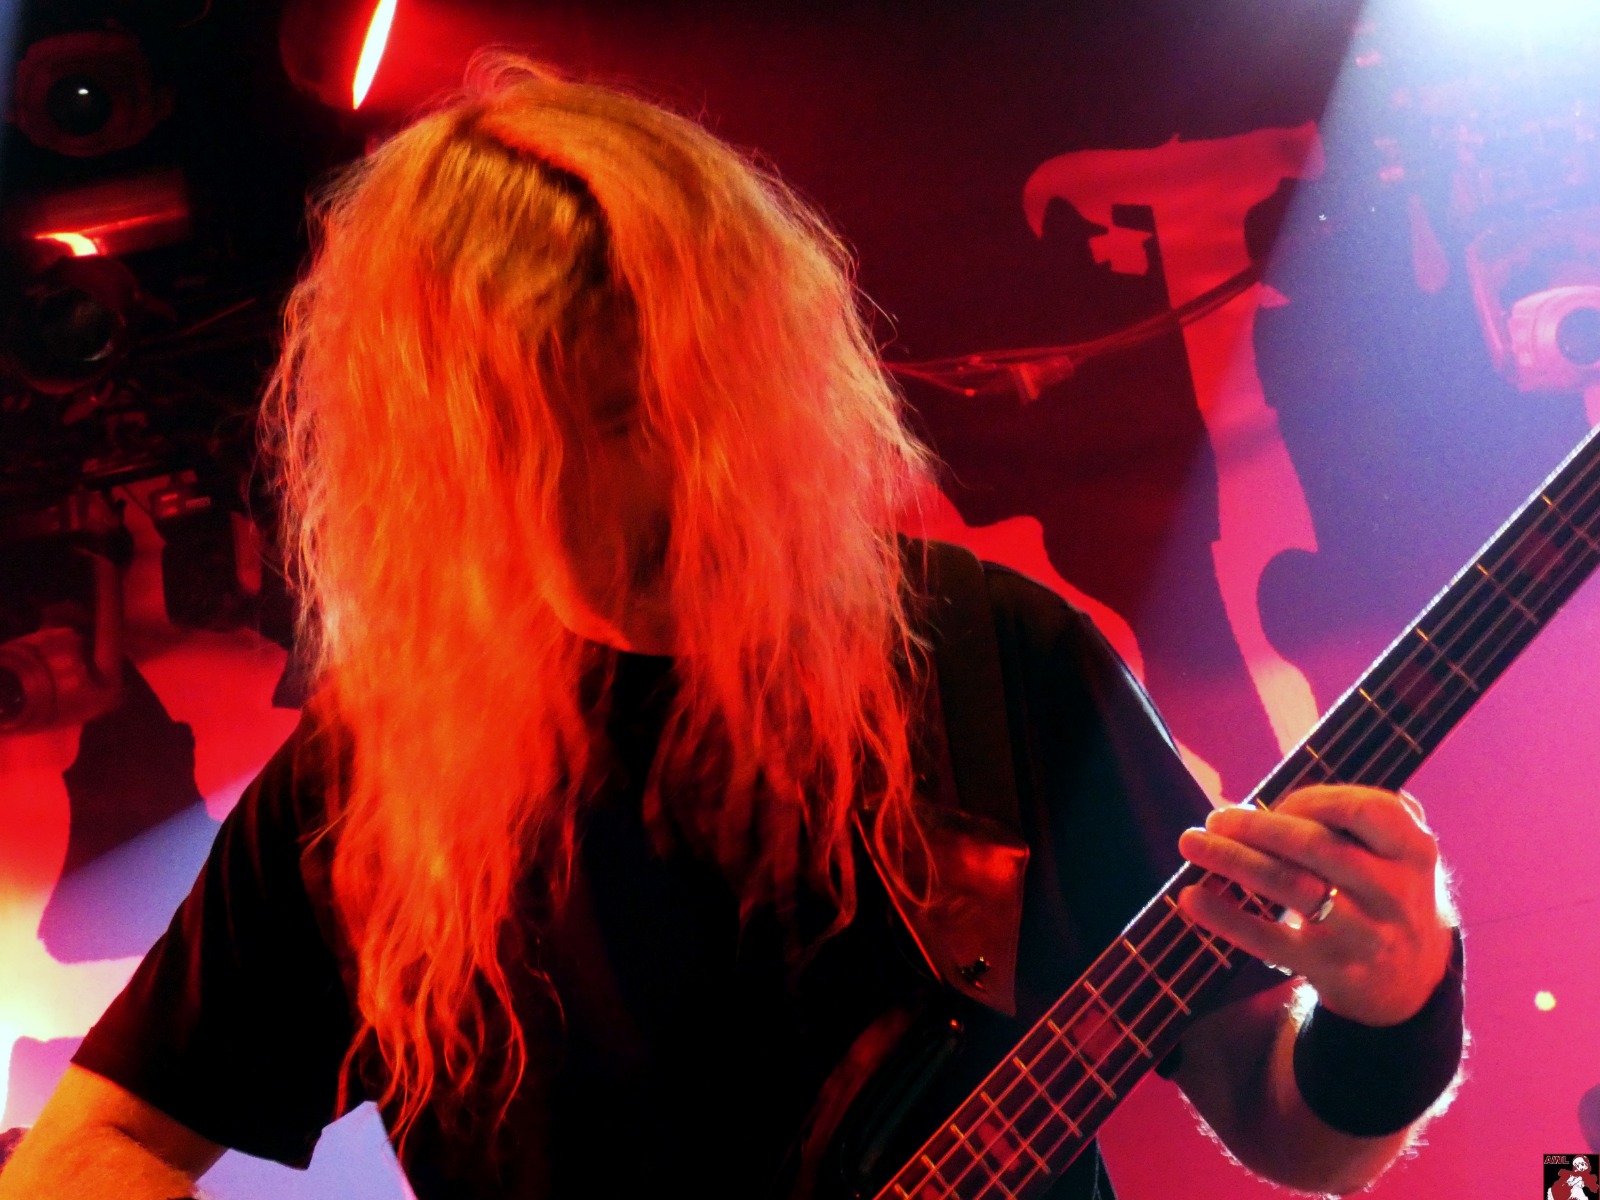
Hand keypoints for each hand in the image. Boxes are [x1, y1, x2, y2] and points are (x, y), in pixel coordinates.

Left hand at [1176, 785, 1453, 1026]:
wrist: (1410, 978)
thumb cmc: (1380, 888)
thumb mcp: (1393, 851)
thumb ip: (1352, 817)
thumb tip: (1263, 806)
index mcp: (1413, 850)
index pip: (1367, 810)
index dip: (1315, 800)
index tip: (1279, 805)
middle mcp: (1395, 892)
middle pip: (1318, 847)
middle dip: (1258, 827)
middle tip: (1216, 817)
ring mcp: (1364, 934)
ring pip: (1290, 888)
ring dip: (1233, 860)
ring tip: (1192, 842)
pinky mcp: (1330, 967)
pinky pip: (1269, 941)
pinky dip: (1225, 917)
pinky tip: (1191, 897)